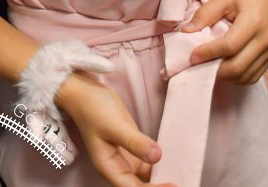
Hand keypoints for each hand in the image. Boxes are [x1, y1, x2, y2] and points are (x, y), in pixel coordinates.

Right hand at [56, 73, 175, 186]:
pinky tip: (176, 162)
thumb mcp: (114, 125)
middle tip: (183, 181)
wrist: (84, 91)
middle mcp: (118, 168)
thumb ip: (135, 142)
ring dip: (162, 178)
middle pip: (141, 186)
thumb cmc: (93, 108)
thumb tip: (158, 156)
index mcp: (109, 168)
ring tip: (183, 175)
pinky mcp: (133, 147)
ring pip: (147, 177)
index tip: (174, 185)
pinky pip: (149, 162)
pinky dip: (161, 165)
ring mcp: (126, 158)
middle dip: (160, 186)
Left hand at [185, 0, 267, 83]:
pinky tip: (223, 68)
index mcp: (254, 22)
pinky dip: (236, 77)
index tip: (191, 56)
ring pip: (246, 76)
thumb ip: (205, 14)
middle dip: (214, 70)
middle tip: (196, 66)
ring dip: (224, 76)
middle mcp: (265, 40)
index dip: (208, 53)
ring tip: (207, 67)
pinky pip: (253, 75)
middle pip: (238, 66)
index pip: (229, 46)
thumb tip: (186, 31)